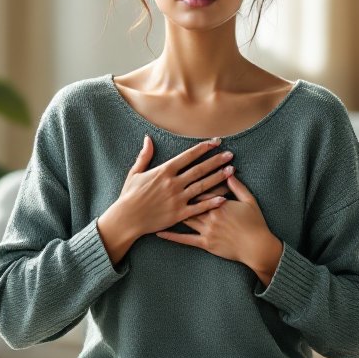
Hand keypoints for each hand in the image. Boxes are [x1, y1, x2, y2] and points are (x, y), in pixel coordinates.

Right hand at [97, 136, 235, 262]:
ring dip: (218, 178)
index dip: (203, 148)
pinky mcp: (179, 214)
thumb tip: (148, 139)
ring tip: (232, 170)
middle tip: (230, 155)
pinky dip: (211, 202)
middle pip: (199, 169)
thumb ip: (145, 156)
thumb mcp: (135, 173)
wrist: (126, 218)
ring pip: (202, 186)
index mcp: (164, 171)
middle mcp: (173, 183)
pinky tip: (224, 197)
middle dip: (216, 161)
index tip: (216, 142)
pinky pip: (199, 207)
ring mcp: (177, 199)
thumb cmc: (129, 195)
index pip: (188, 156)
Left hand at [155, 173, 282, 283]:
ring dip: (169, 212)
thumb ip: (237, 186)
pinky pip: (184, 239)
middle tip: (161, 187)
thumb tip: (229, 172)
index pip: (201, 187)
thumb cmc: (255, 223)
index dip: (191, 180)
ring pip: (184, 217)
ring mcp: (206, 230)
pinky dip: (171, 235)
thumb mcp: (249, 200)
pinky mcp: (205, 243)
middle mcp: (210, 215)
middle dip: (176, 193)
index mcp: (219, 203)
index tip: (179, 174)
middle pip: (189, 200)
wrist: (257, 247)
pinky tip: (159, 231)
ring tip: (154, 205)